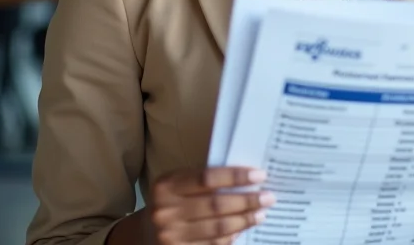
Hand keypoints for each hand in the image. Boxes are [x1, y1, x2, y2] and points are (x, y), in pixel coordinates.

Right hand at [148, 166, 274, 244]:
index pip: (207, 178)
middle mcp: (165, 211)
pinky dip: (231, 238)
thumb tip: (246, 180)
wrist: (144, 234)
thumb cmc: (171, 202)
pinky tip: (243, 230)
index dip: (235, 176)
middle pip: (215, 204)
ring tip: (261, 213)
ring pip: (217, 228)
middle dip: (246, 201)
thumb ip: (204, 181)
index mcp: (166, 186)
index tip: (259, 175)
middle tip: (268, 196)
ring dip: (244, 220)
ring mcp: (170, 236)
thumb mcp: (178, 184)